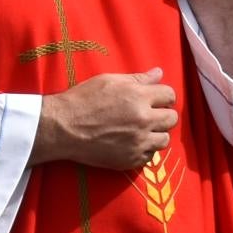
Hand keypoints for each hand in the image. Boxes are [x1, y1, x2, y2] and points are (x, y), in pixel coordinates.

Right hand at [34, 68, 176, 170]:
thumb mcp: (108, 81)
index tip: (153, 100)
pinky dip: (142, 150)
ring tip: (139, 132)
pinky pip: (149, 156)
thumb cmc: (81, 100)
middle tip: (147, 115)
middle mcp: (143, 120)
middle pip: (171, 118)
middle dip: (162, 115)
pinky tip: (129, 144)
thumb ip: (137, 78)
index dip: (162, 96)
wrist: (61, 128)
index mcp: (139, 97)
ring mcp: (138, 142)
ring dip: (155, 134)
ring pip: (164, 139)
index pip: (169, 95)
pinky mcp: (130, 159)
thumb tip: (158, 73)